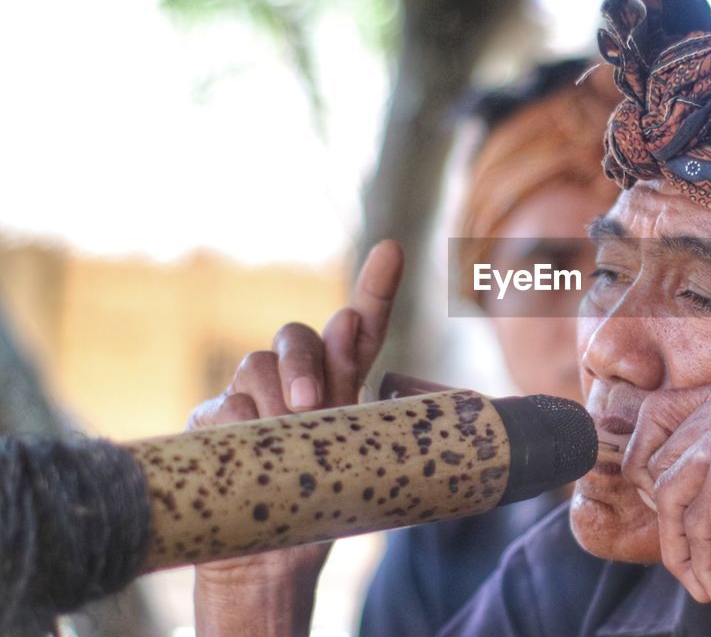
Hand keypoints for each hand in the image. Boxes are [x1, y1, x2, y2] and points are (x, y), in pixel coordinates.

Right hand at [188, 240, 403, 635]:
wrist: (272, 564)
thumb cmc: (323, 508)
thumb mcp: (357, 455)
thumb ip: (357, 391)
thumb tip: (347, 323)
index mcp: (344, 387)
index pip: (361, 331)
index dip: (376, 289)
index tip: (393, 250)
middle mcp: (297, 384)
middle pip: (297, 336)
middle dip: (305, 360)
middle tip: (313, 405)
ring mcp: (250, 399)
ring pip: (256, 366)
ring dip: (273, 400)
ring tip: (283, 443)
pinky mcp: (212, 423)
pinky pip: (222, 406)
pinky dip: (238, 427)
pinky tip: (245, 454)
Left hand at [622, 375, 710, 608]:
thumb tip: (656, 484)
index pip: (660, 414)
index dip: (647, 463)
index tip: (658, 507)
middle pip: (658, 456)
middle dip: (663, 515)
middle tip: (683, 555)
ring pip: (669, 494)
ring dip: (679, 549)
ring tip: (702, 581)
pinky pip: (695, 526)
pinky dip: (702, 565)